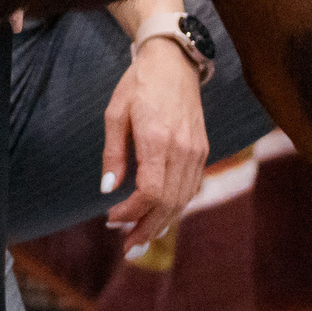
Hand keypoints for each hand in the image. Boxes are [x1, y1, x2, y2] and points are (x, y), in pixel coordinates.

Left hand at [99, 37, 209, 255]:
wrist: (174, 61)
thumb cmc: (139, 84)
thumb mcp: (115, 114)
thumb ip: (113, 154)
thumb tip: (108, 190)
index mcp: (159, 139)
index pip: (150, 192)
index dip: (131, 213)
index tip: (111, 219)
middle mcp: (183, 149)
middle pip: (169, 203)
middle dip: (148, 230)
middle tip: (128, 249)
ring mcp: (197, 151)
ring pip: (183, 199)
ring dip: (162, 223)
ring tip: (141, 239)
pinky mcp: (203, 150)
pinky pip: (191, 187)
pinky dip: (176, 206)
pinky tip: (160, 216)